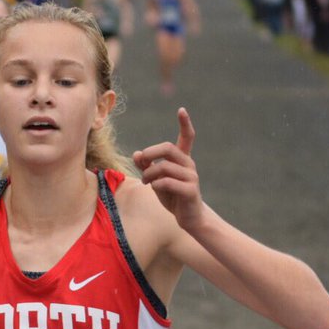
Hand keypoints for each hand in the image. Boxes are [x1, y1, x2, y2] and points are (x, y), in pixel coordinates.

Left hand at [133, 108, 204, 230]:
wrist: (189, 218)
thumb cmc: (172, 196)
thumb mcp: (156, 180)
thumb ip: (147, 166)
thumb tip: (137, 154)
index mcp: (183, 159)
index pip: (187, 137)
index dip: (185, 123)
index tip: (181, 110)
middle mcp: (189, 165)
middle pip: (168, 148)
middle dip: (150, 152)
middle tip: (141, 162)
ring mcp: (192, 177)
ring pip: (164, 166)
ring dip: (149, 173)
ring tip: (145, 181)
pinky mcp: (191, 190)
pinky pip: (168, 182)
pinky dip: (156, 184)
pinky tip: (153, 187)